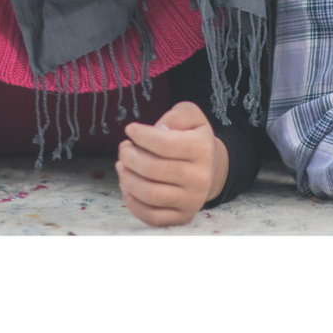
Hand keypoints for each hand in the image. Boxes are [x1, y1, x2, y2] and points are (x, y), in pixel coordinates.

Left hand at [116, 99, 228, 226]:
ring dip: (127, 178)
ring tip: (122, 166)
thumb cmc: (193, 139)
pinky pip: (152, 216)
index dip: (141, 135)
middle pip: (152, 169)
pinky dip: (133, 202)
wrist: (211, 169)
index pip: (163, 143)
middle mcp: (200, 178)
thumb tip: (159, 128)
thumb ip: (177, 115)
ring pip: (149, 194)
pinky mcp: (183, 217)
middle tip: (124, 149)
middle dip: (129, 156)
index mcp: (202, 149)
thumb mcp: (191, 117)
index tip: (130, 130)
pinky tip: (128, 186)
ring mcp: (192, 201)